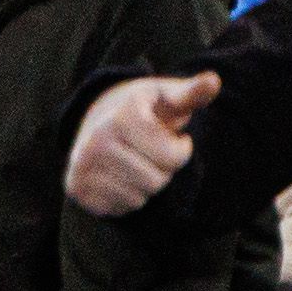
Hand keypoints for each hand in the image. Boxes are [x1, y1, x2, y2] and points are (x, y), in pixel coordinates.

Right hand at [65, 71, 217, 214]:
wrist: (98, 119)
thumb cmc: (144, 110)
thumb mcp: (166, 96)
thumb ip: (191, 93)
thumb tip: (214, 82)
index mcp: (122, 116)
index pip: (172, 156)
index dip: (181, 149)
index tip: (174, 137)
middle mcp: (96, 141)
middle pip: (156, 181)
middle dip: (163, 169)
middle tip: (152, 152)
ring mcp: (83, 166)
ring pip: (139, 198)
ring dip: (146, 184)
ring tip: (137, 161)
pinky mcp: (77, 189)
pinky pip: (121, 208)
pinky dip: (128, 197)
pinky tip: (121, 175)